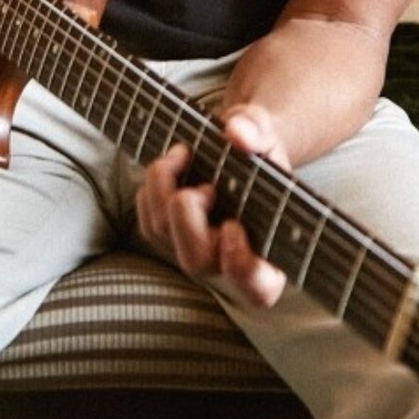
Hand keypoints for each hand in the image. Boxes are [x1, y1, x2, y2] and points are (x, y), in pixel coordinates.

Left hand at [135, 106, 289, 308]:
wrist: (240, 150)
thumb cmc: (260, 150)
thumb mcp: (267, 133)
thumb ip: (258, 131)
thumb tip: (238, 134)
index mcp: (270, 252)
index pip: (259, 287)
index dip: (241, 266)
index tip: (233, 226)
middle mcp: (229, 262)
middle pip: (196, 261)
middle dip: (187, 218)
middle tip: (204, 186)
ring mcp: (196, 250)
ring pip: (163, 237)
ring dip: (163, 189)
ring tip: (184, 153)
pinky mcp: (170, 236)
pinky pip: (147, 221)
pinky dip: (152, 187)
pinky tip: (173, 161)